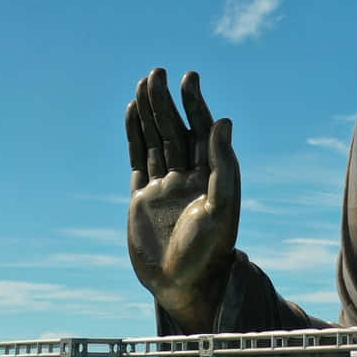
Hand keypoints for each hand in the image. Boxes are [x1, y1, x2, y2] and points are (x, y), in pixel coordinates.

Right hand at [125, 68, 239, 329]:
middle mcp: (189, 176)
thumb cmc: (209, 251)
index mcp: (212, 175)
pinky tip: (132, 113)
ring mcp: (164, 185)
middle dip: (167, 101)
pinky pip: (138, 157)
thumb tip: (223, 122)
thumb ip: (223, 165)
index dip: (195, 104)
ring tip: (145, 82)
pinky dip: (134, 135)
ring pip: (155, 139)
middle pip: (175, 128)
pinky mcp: (142, 197)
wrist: (182, 285)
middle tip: (158, 71)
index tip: (189, 77)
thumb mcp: (221, 207)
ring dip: (150, 111)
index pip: (202, 130)